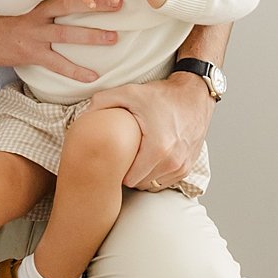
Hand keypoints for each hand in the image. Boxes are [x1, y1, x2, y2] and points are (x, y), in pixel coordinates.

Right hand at [0, 0, 119, 84]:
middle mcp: (36, 15)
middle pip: (70, 6)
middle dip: (95, 5)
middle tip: (118, 3)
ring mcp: (34, 35)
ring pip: (68, 34)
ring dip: (93, 36)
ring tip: (114, 38)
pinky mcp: (31, 54)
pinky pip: (57, 63)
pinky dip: (76, 71)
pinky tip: (93, 76)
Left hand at [85, 73, 210, 187]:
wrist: (194, 95)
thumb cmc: (162, 95)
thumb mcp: (129, 93)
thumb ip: (102, 102)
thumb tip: (84, 116)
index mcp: (157, 149)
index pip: (130, 180)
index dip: (119, 171)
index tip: (115, 158)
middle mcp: (173, 162)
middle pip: (141, 184)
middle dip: (130, 174)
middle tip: (123, 156)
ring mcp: (183, 166)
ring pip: (154, 185)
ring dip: (144, 176)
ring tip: (137, 157)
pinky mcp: (188, 166)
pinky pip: (166, 181)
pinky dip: (157, 174)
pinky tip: (150, 159)